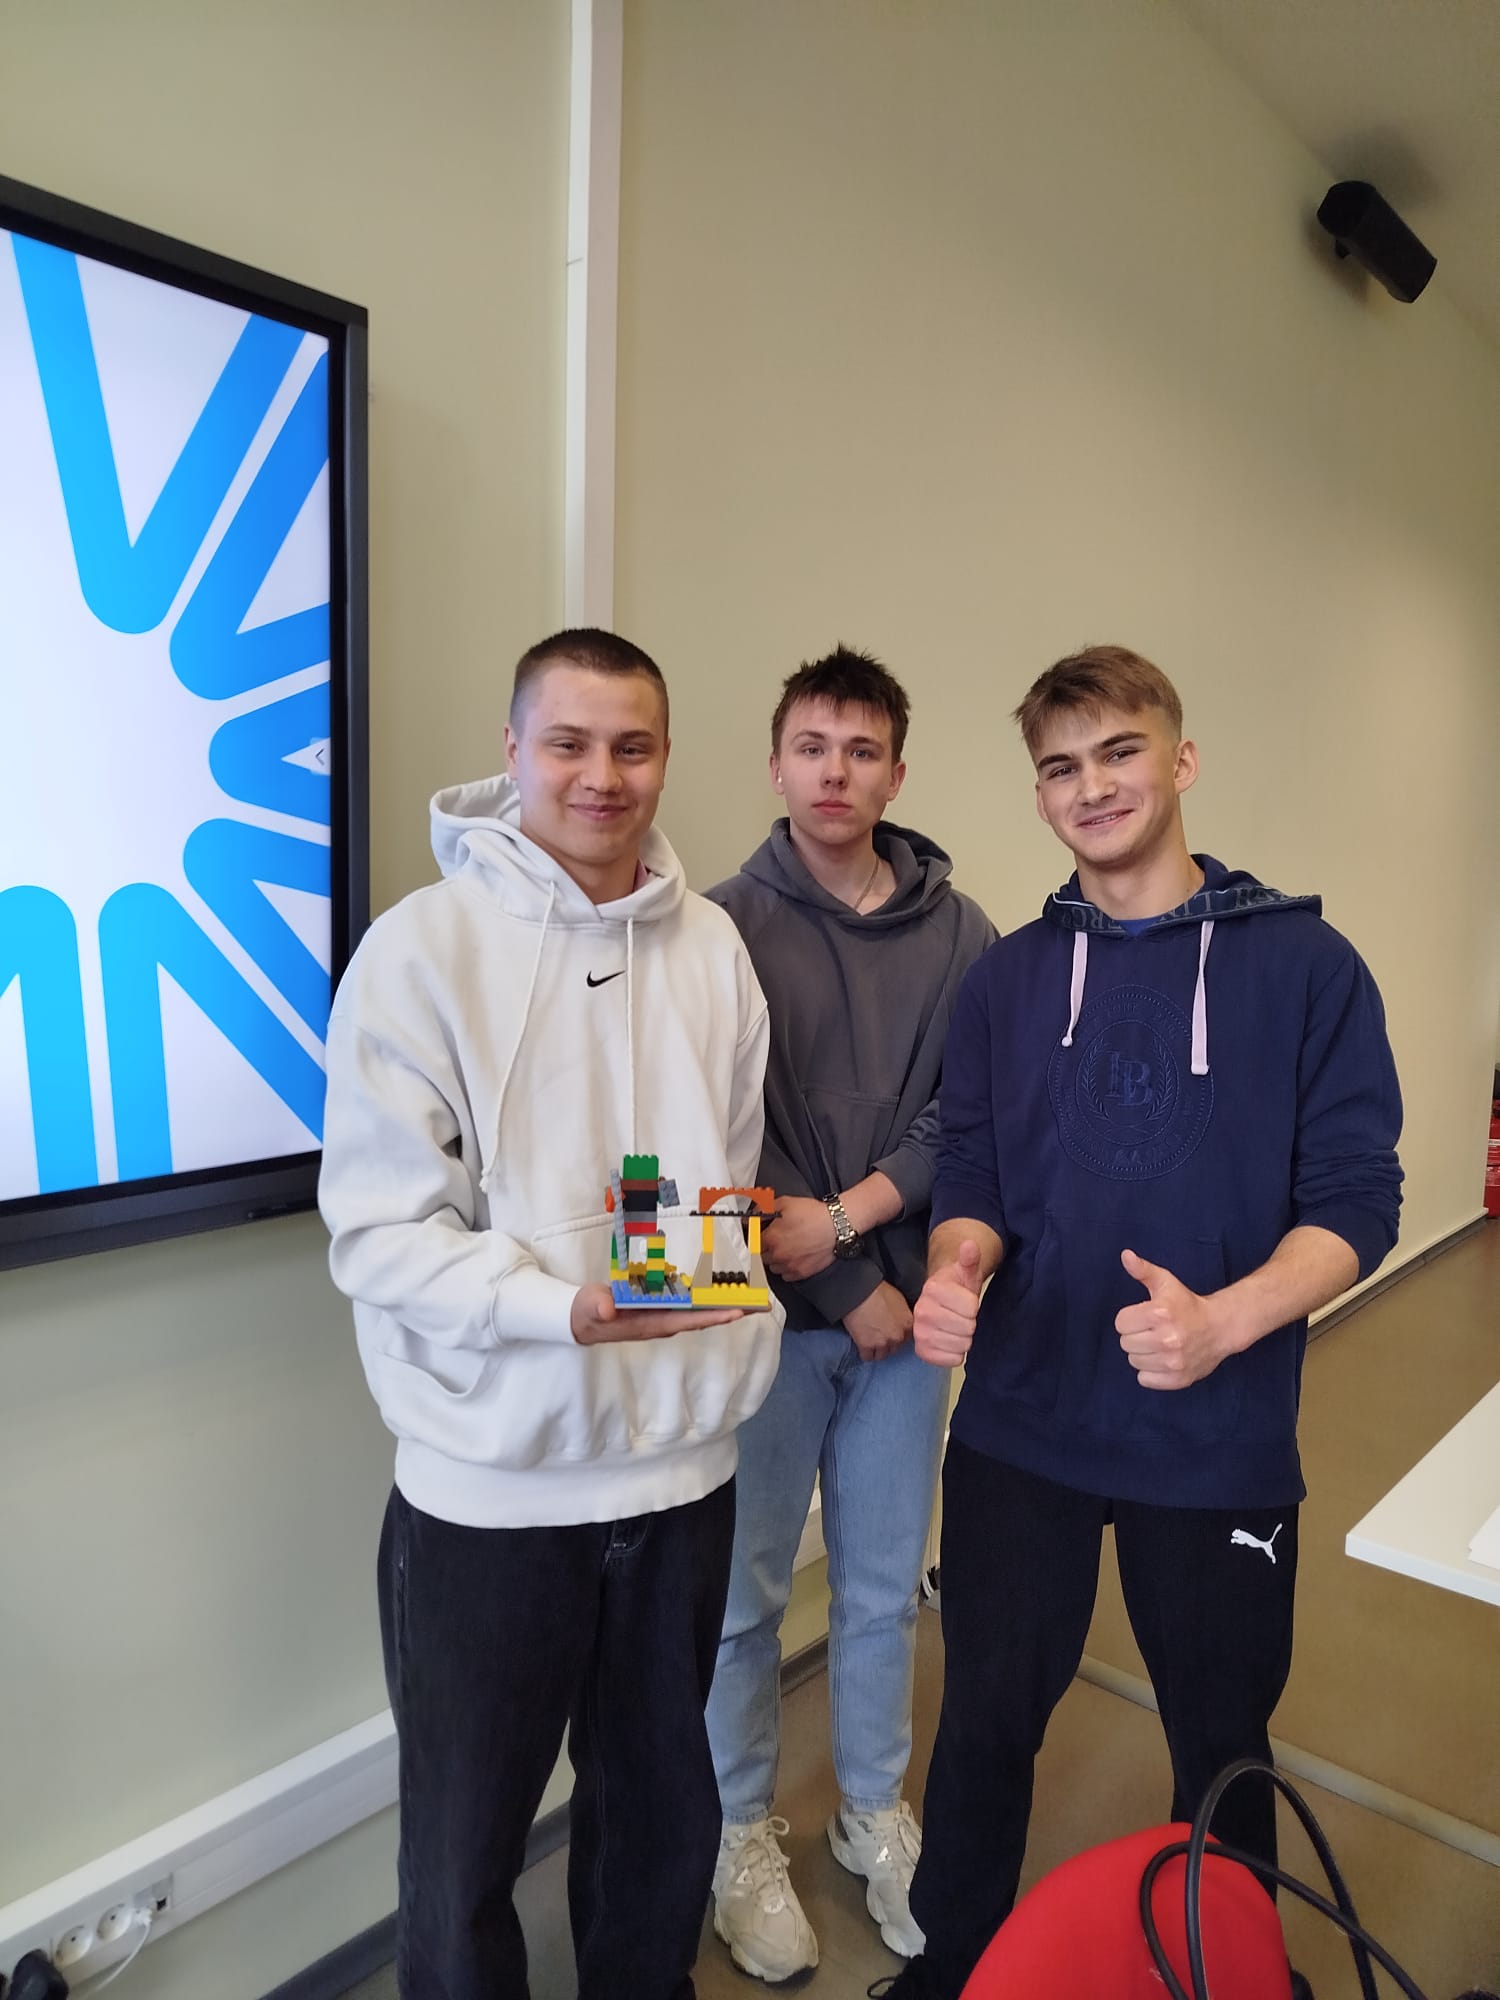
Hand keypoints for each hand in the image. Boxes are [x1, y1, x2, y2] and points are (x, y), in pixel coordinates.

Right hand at [570, 1283, 745, 1345]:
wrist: (581, 1320)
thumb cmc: (587, 1313)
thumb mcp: (590, 1308)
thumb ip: (599, 1307)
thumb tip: (608, 1309)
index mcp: (650, 1323)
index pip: (687, 1320)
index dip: (711, 1317)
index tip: (735, 1313)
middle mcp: (662, 1322)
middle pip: (701, 1318)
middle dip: (728, 1311)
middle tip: (758, 1305)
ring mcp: (662, 1316)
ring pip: (698, 1312)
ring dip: (722, 1305)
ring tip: (748, 1298)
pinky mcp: (659, 1309)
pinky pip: (689, 1305)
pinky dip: (706, 1299)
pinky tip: (720, 1292)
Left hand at [761, 1196, 837, 1280]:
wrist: (836, 1226)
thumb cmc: (813, 1214)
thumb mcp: (785, 1203)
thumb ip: (763, 1209)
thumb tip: (750, 1217)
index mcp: (771, 1238)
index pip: (753, 1242)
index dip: (756, 1237)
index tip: (760, 1234)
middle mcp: (778, 1254)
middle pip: (761, 1257)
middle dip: (765, 1248)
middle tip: (774, 1240)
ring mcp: (789, 1265)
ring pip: (773, 1267)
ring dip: (775, 1260)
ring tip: (784, 1249)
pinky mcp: (801, 1272)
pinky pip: (786, 1276)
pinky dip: (786, 1269)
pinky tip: (792, 1258)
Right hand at [842, 1281, 912, 1361]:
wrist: (859, 1292)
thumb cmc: (878, 1290)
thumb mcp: (899, 1299)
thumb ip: (904, 1314)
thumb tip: (901, 1320)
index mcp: (908, 1324)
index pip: (907, 1338)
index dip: (898, 1334)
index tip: (891, 1331)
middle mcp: (898, 1336)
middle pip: (895, 1348)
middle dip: (888, 1343)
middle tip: (878, 1334)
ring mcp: (883, 1343)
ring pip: (882, 1355)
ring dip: (876, 1349)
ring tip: (869, 1340)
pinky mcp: (867, 1346)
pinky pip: (867, 1357)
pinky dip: (864, 1352)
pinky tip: (862, 1344)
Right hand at [913, 1240, 982, 1368]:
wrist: (940, 1304)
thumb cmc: (957, 1288)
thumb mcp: (966, 1272)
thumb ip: (969, 1259)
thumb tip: (970, 1245)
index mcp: (932, 1289)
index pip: (972, 1308)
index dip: (974, 1306)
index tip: (965, 1302)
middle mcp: (921, 1311)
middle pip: (968, 1328)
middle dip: (970, 1323)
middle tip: (961, 1316)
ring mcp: (919, 1332)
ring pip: (961, 1345)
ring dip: (964, 1339)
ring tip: (956, 1328)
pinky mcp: (922, 1351)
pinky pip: (952, 1360)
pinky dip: (957, 1354)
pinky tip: (951, 1341)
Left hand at [1114, 1249, 1235, 1388]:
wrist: (1220, 1328)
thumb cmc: (1188, 1304)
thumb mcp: (1166, 1283)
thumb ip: (1143, 1270)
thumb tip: (1125, 1255)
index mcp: (1160, 1313)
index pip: (1120, 1323)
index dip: (1130, 1318)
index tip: (1145, 1316)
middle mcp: (1167, 1339)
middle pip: (1125, 1343)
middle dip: (1136, 1335)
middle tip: (1153, 1331)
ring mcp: (1174, 1362)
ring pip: (1134, 1362)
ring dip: (1143, 1354)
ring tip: (1159, 1344)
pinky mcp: (1179, 1379)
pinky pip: (1145, 1379)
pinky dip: (1151, 1372)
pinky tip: (1163, 1359)